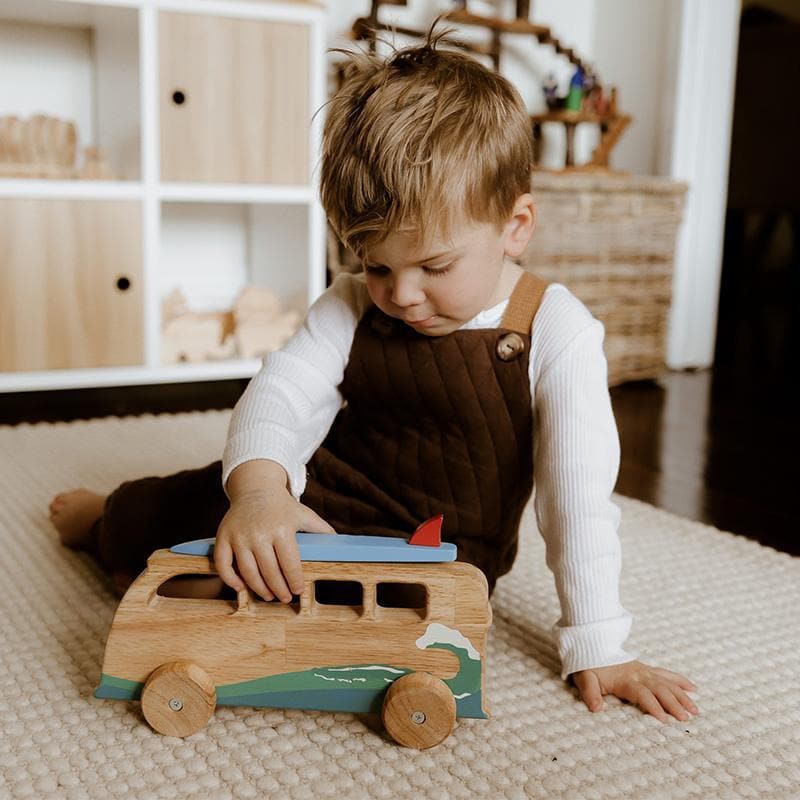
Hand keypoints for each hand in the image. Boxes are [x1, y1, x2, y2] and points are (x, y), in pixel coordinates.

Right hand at [215, 480, 333, 602]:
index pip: (289, 562)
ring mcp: (240, 536)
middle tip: (285, 598)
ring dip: (259, 588)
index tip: (298, 591)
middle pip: (269, 571)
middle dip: (279, 589)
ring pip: (247, 571)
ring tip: (268, 595)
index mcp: (282, 528)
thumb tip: (340, 544)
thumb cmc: (282, 506)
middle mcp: (259, 533)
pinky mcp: (224, 537)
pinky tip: (241, 587)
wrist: (255, 488)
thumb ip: (321, 530)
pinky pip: (223, 564)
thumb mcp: (304, 514)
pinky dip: (230, 579)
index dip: (294, 580)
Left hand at [571, 660, 698, 722]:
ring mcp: (644, 670)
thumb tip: (596, 709)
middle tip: (686, 718)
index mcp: (624, 679)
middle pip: (659, 689)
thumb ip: (590, 692)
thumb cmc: (587, 664)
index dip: (653, 706)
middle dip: (674, 703)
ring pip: (667, 683)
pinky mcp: (646, 668)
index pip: (642, 694)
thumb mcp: (584, 678)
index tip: (664, 720)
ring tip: (695, 709)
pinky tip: (693, 688)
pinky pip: (666, 673)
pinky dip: (680, 680)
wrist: (591, 643)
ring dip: (682, 695)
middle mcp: (638, 674)